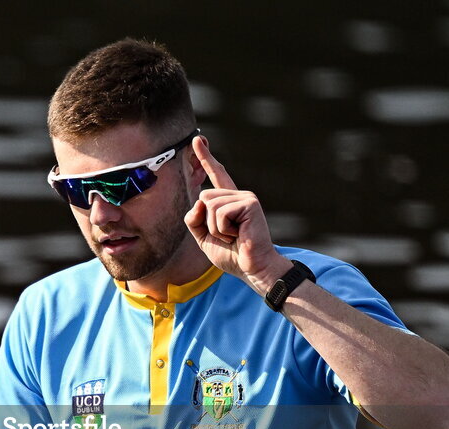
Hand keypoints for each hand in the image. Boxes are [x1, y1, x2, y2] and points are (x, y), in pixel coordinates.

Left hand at [184, 136, 290, 293]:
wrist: (253, 268)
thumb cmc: (232, 255)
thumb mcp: (204, 237)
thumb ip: (195, 218)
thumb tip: (199, 201)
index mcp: (228, 202)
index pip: (216, 175)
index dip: (205, 157)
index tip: (197, 140)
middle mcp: (238, 195)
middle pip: (203, 197)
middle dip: (206, 223)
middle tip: (227, 237)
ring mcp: (245, 197)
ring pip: (209, 205)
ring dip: (215, 229)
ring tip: (233, 237)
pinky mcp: (249, 203)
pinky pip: (220, 214)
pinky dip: (223, 231)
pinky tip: (239, 235)